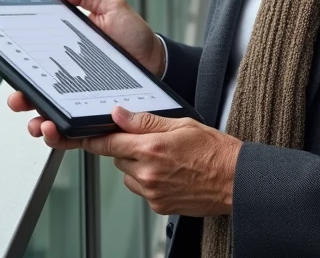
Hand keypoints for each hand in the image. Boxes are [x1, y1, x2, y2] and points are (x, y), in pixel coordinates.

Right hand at [7, 0, 164, 130]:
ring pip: (49, 115)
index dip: (20, 66)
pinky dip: (59, 136)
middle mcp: (69, 78)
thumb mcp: (112, 8)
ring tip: (37, 123)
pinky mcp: (93, 117)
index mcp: (67, 52)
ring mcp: (80, 100)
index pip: (37, 61)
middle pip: (36, 92)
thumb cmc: (135, 37)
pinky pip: (72, 131)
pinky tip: (55, 132)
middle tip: (17, 99)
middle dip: (20, 98)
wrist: (159, 63)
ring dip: (37, 122)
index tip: (10, 65)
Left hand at [84, 107, 239, 216]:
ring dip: (137, 166)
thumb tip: (119, 114)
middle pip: (118, 158)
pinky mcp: (159, 206)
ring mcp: (153, 192)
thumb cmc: (215, 151)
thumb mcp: (181, 124)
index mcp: (152, 148)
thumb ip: (146, 121)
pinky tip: (170, 173)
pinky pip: (141, 190)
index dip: (94, 139)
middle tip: (152, 142)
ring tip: (165, 159)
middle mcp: (148, 173)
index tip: (83, 137)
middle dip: (128, 148)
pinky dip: (148, 181)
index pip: (109, 144)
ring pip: (128, 175)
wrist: (236, 181)